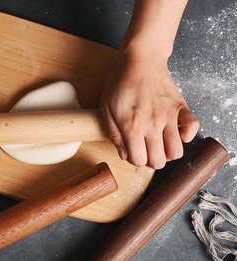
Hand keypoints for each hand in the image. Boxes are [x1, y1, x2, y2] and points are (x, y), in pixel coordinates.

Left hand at [101, 52, 198, 168]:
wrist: (141, 60)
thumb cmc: (121, 84)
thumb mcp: (107, 109)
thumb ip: (115, 135)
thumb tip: (125, 155)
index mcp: (132, 126)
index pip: (139, 160)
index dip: (134, 159)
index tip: (132, 151)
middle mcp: (153, 124)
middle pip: (159, 161)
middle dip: (151, 160)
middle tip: (146, 149)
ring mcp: (169, 116)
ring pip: (177, 151)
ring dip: (168, 152)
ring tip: (160, 144)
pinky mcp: (181, 107)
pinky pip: (193, 128)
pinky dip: (187, 135)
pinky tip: (176, 132)